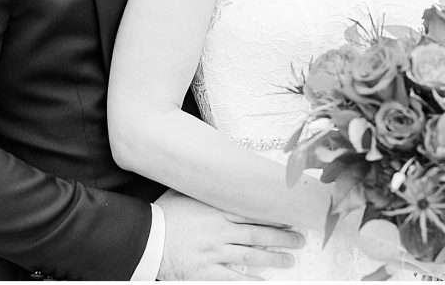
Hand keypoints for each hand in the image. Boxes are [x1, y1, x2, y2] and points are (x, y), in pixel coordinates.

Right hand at [155, 189, 304, 280]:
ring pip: (252, 255)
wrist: (145, 240)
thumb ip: (204, 187)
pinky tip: (265, 281)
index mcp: (217, 210)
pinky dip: (251, 280)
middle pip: (258, 234)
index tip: (290, 216)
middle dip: (282, 238)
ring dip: (274, 258)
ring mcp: (214, 253)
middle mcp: (220, 232)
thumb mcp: (184, 193)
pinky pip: (233, 277)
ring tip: (290, 260)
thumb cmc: (163, 215)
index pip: (253, 212)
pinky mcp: (206, 272)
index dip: (274, 215)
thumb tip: (218, 171)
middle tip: (299, 239)